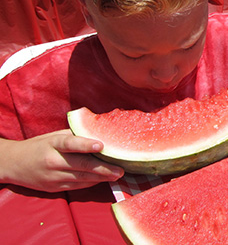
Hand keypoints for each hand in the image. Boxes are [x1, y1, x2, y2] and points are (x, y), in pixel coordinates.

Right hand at [0, 130, 123, 192]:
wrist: (13, 164)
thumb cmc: (40, 145)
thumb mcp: (54, 135)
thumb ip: (75, 135)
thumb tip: (101, 131)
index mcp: (53, 143)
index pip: (70, 143)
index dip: (86, 144)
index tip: (101, 145)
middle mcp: (53, 161)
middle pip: (81, 165)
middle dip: (103, 169)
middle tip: (120, 170)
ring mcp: (53, 177)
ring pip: (81, 178)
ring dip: (101, 178)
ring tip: (117, 175)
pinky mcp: (54, 188)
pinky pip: (77, 186)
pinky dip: (91, 182)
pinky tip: (103, 179)